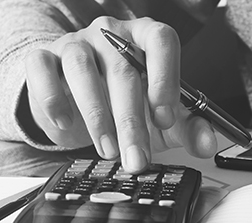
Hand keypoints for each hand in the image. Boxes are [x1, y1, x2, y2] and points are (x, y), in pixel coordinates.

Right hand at [24, 16, 220, 172]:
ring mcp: (77, 42)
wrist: (78, 102)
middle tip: (137, 158)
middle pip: (124, 70)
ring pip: (84, 70)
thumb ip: (189, 128)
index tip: (165, 118)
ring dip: (97, 117)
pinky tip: (66, 122)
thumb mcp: (163, 120)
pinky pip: (42, 68)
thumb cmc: (126, 104)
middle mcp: (112, 34)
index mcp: (146, 39)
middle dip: (132, 122)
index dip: (165, 78)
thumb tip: (209, 144)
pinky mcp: (44, 57)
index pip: (161, 40)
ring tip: (108, 150)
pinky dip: (53, 98)